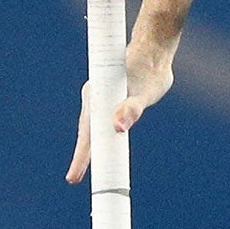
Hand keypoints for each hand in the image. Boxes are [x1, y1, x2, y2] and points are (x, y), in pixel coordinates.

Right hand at [65, 41, 175, 183]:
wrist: (155, 49)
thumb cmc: (151, 69)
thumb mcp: (145, 91)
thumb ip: (133, 108)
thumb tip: (118, 128)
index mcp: (97, 96)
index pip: (88, 133)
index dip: (82, 157)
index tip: (74, 177)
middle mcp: (95, 97)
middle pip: (87, 131)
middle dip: (82, 155)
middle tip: (74, 179)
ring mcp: (102, 98)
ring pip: (93, 126)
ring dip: (91, 146)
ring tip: (83, 169)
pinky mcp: (110, 99)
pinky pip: (102, 121)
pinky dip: (102, 136)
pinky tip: (104, 147)